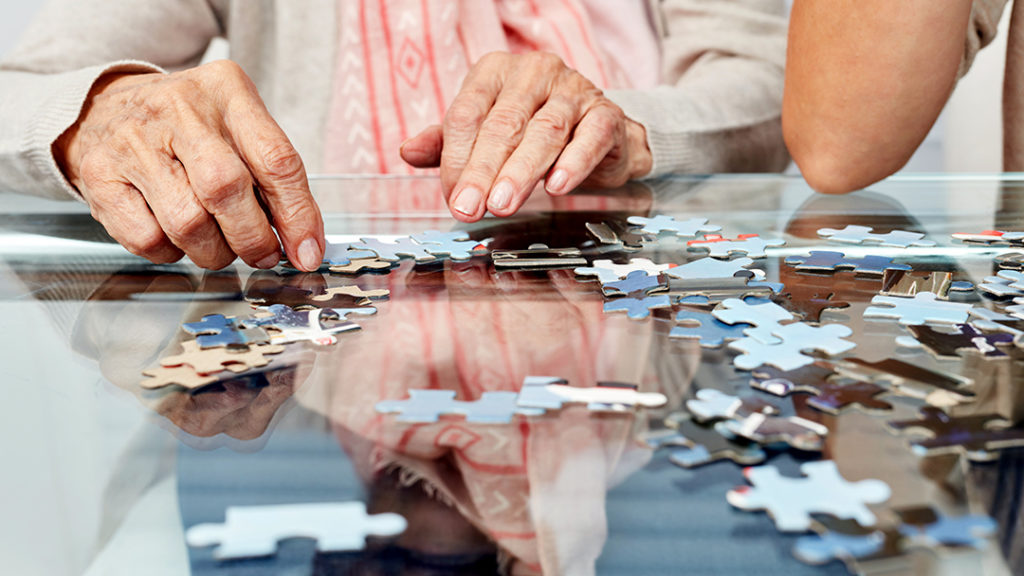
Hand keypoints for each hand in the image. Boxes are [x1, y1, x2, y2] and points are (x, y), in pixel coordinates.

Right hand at [54, 60, 324, 270]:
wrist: (104, 108)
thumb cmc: (188, 127)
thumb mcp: (237, 129)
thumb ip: (273, 179)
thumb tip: (303, 245)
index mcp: (227, 92)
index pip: (275, 159)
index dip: (297, 215)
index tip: (306, 251)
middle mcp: (178, 110)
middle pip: (226, 189)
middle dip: (253, 239)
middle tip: (262, 255)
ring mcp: (133, 141)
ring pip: (187, 223)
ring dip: (214, 252)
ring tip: (219, 245)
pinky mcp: (99, 175)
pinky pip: (147, 239)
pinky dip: (171, 253)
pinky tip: (176, 236)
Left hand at [400, 51, 651, 221]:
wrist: (599, 135)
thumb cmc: (532, 130)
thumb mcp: (483, 134)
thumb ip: (446, 143)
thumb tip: (408, 151)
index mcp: (496, 72)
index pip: (468, 113)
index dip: (457, 158)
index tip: (453, 197)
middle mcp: (534, 73)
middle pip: (503, 124)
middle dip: (483, 171)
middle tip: (470, 208)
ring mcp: (573, 90)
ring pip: (544, 131)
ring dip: (521, 172)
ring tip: (503, 203)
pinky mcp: (606, 114)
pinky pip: (590, 137)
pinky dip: (573, 163)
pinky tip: (557, 186)